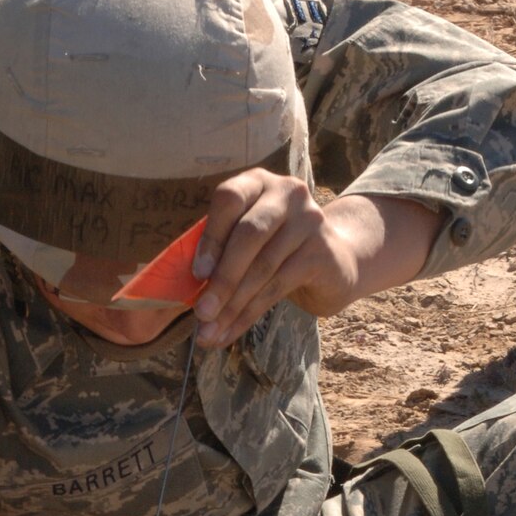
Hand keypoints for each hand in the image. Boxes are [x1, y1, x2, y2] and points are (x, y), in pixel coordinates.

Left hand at [192, 175, 440, 348]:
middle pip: (249, 235)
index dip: (211, 237)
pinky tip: (230, 332)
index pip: (229, 199)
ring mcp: (309, 220)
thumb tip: (183, 288)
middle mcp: (287, 193)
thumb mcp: (245, 240)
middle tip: (201, 313)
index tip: (197, 274)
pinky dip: (249, 314)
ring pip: (263, 268)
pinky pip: (278, 287)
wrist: (332, 261)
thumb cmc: (275, 249)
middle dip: (222, 278)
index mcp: (257, 183)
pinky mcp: (322, 252)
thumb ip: (218, 250)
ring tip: (209, 332)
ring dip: (232, 305)